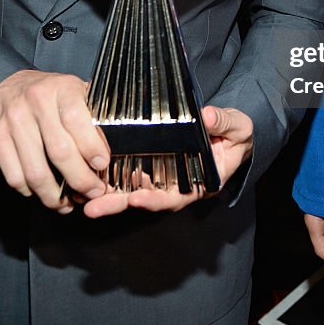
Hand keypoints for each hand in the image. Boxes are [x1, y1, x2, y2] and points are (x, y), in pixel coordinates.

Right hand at [0, 69, 109, 212]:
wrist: (6, 84)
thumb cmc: (50, 94)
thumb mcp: (75, 93)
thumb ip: (93, 117)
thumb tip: (109, 155)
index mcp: (63, 88)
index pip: (78, 121)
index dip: (92, 147)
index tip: (102, 165)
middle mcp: (36, 101)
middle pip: (60, 152)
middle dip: (80, 180)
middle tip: (92, 192)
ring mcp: (13, 120)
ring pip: (36, 171)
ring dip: (54, 196)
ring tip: (67, 203)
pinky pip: (14, 176)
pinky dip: (30, 192)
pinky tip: (42, 193)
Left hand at [84, 105, 253, 217]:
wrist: (233, 133)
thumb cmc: (236, 134)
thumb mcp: (238, 127)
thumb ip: (224, 123)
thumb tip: (206, 116)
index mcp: (201, 182)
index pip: (176, 196)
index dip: (156, 199)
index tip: (137, 198)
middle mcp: (179, 185)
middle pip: (148, 199)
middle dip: (120, 204)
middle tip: (93, 208)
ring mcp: (164, 176)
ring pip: (134, 189)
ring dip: (110, 195)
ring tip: (85, 200)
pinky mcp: (153, 164)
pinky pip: (131, 174)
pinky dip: (112, 177)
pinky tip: (90, 175)